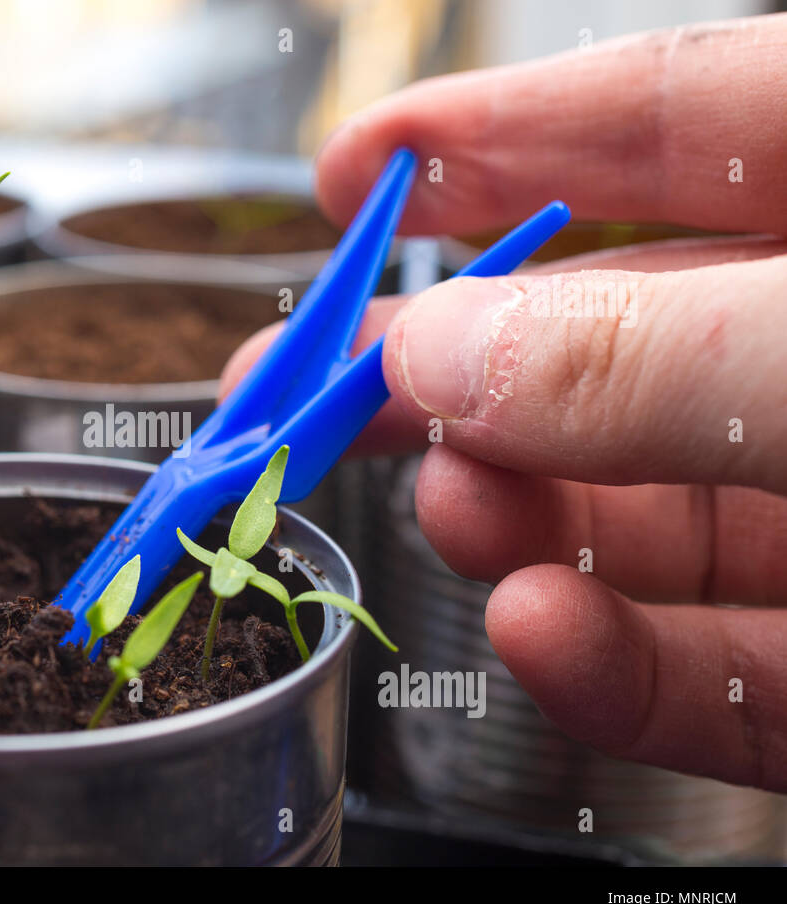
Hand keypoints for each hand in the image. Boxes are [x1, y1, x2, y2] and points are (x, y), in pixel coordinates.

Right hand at [223, 14, 786, 791]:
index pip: (668, 124)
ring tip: (458, 513)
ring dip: (524, 522)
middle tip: (296, 390)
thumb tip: (440, 357)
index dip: (496, 133)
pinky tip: (543, 634)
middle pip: (611, 343)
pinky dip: (617, 667)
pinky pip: (712, 673)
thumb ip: (652, 362)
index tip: (350, 169)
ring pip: (643, 518)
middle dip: (449, 368)